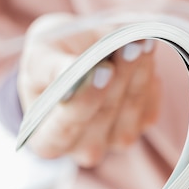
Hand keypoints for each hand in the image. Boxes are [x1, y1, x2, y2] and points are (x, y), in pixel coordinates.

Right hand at [18, 13, 160, 166]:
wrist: (75, 55)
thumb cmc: (49, 59)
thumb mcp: (39, 56)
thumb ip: (51, 68)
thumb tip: (72, 71)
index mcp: (47, 140)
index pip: (65, 127)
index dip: (86, 99)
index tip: (103, 70)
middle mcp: (83, 148)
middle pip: (105, 114)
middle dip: (120, 76)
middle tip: (130, 45)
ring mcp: (116, 140)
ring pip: (132, 106)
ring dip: (139, 71)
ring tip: (140, 41)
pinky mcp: (143, 125)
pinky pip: (150, 101)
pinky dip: (148, 74)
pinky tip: (143, 52)